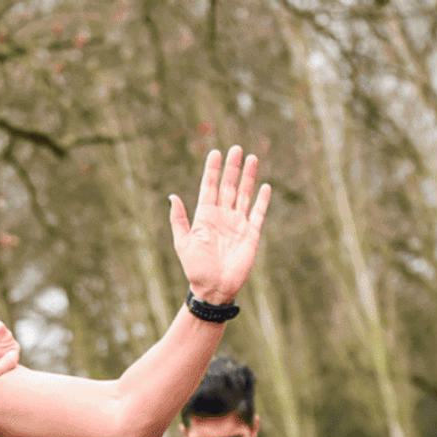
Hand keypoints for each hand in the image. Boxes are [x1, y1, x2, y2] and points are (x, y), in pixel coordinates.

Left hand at [169, 146, 271, 302]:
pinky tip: (264, 186)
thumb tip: (172, 196)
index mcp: (204, 217)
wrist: (213, 288)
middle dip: (232, 168)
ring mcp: (237, 224)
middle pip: (228, 186)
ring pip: (243, 194)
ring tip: (251, 158)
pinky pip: (258, 213)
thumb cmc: (195, 268)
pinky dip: (262, 200)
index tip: (215, 152)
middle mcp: (222, 217)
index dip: (212, 170)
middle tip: (236, 148)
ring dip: (247, 177)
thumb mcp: (183, 242)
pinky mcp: (251, 234)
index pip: (209, 188)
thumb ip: (179, 219)